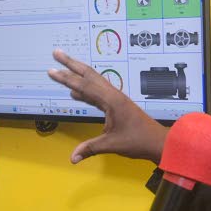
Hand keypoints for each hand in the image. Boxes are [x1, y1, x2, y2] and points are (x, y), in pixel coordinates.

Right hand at [48, 50, 167, 163]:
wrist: (158, 142)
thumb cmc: (138, 141)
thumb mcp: (112, 145)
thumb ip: (91, 148)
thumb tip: (73, 157)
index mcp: (111, 101)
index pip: (84, 86)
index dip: (66, 78)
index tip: (52, 71)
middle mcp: (113, 95)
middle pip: (88, 75)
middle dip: (71, 64)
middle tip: (56, 53)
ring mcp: (115, 98)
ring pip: (93, 81)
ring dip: (77, 73)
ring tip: (63, 67)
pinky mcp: (116, 104)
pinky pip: (97, 92)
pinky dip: (85, 90)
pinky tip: (75, 93)